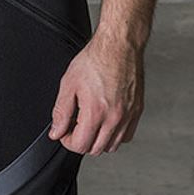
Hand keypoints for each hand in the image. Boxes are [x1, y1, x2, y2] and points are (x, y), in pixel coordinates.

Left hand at [48, 29, 144, 154]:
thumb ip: (61, 111)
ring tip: (90, 121)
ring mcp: (128, 116)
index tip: (64, 131)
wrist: (119, 45)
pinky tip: (106, 120)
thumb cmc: (95, 59)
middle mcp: (114, 118)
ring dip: (98, 139)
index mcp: (96, 112)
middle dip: (81, 141)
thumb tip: (56, 131)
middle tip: (75, 125)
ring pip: (112, 146)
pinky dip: (115, 135)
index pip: (80, 145)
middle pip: (95, 149)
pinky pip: (126, 136)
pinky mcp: (137, 111)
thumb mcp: (69, 82)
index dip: (67, 140)